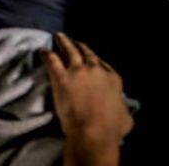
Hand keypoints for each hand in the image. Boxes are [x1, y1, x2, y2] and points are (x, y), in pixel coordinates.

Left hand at [43, 33, 131, 165]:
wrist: (93, 131)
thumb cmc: (111, 128)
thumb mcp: (126, 117)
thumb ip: (123, 108)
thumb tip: (123, 108)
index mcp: (112, 78)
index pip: (102, 63)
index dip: (94, 59)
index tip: (88, 56)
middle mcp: (96, 70)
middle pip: (86, 53)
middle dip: (78, 45)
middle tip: (72, 40)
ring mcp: (78, 71)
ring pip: (69, 50)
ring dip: (63, 42)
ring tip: (58, 36)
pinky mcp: (61, 77)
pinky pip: (52, 61)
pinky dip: (47, 55)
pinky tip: (42, 52)